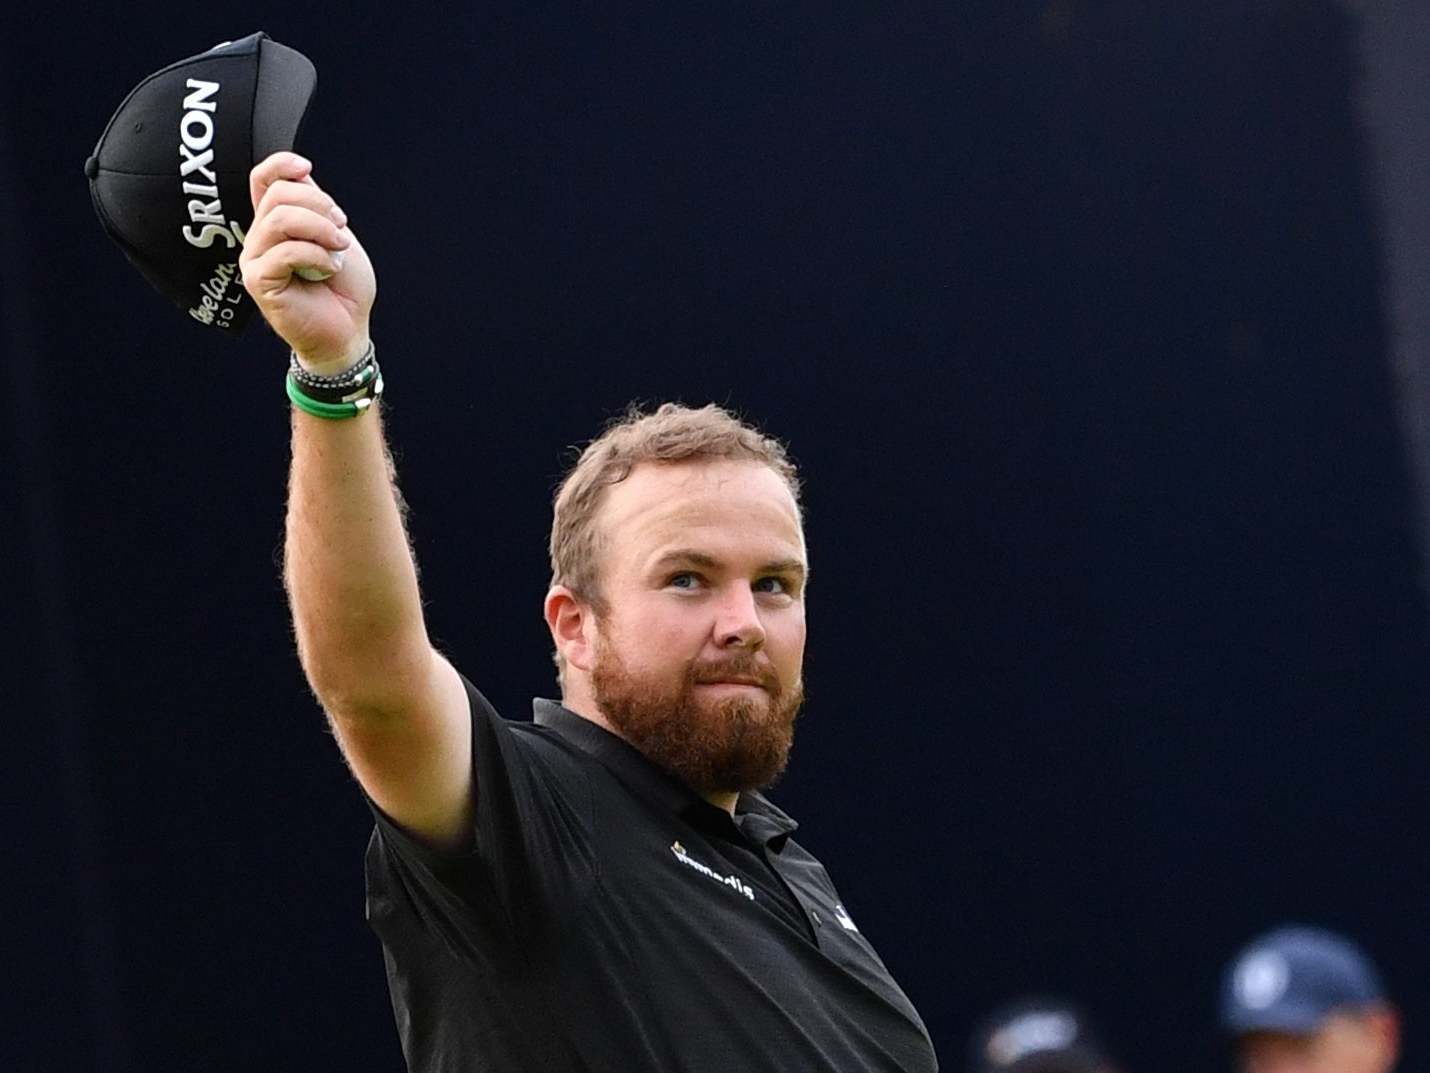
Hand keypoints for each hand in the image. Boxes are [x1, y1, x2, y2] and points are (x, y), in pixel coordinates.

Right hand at [240, 152, 376, 369]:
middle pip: (278, 194)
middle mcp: (260, 238)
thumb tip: (300, 173)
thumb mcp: (336, 237)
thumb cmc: (343, 289)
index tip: (307, 168)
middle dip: (319, 205)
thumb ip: (316, 207)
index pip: (263, 179)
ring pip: (280, 219)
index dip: (281, 165)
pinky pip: (284, 252)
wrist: (347, 331)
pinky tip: (329, 270)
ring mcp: (255, 260)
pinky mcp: (258, 282)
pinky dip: (316, 256)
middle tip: (341, 230)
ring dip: (320, 230)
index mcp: (277, 223)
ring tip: (339, 249)